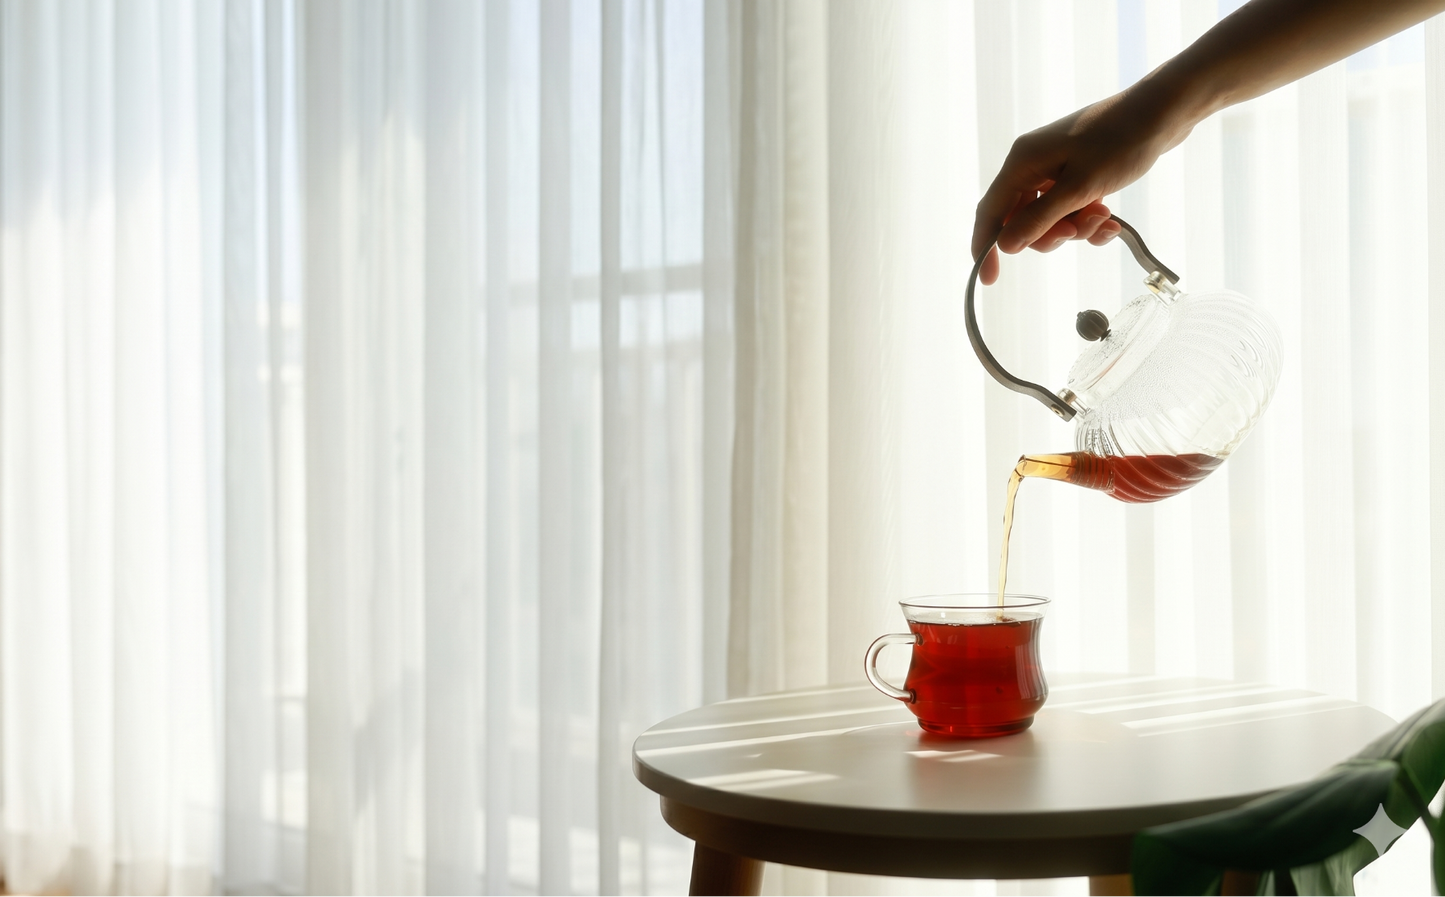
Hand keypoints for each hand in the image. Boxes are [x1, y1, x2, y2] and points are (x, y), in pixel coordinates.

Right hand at [971, 89, 1190, 284]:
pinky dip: (1088, 220)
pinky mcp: (1077, 172)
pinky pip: (1070, 209)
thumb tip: (1005, 246)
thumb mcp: (1080, 188)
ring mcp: (1055, 169)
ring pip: (1049, 218)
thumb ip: (1040, 219)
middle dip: (1049, 234)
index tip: (989, 278)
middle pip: (1022, 219)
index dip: (985, 246)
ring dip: (1076, 228)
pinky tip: (1111, 219)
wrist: (1164, 113)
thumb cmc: (1121, 142)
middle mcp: (1033, 165)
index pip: (991, 212)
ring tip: (1104, 217)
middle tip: (1077, 231)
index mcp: (1023, 162)